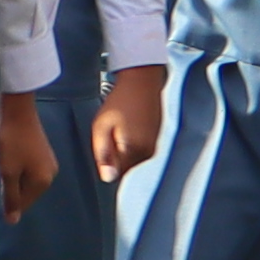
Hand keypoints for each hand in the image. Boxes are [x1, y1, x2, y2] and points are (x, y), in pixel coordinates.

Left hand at [0, 86, 57, 220]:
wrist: (17, 108)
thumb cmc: (11, 141)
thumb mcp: (7, 171)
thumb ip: (11, 197)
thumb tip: (13, 222)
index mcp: (43, 181)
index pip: (24, 203)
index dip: (7, 201)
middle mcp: (50, 174)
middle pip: (27, 192)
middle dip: (11, 189)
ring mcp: (47, 161)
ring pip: (26, 180)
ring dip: (13, 178)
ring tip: (0, 167)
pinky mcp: (42, 151)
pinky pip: (28, 169)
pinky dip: (17, 168)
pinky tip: (7, 159)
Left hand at [90, 64, 163, 182]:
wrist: (142, 81)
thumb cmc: (119, 101)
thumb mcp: (102, 127)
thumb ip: (103, 154)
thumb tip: (107, 179)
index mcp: (135, 151)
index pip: (116, 173)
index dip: (105, 161)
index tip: (103, 142)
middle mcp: (148, 152)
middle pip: (124, 167)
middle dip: (114, 155)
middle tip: (110, 131)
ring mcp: (155, 145)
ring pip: (132, 158)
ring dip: (122, 148)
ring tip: (121, 125)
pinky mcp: (156, 138)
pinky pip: (139, 148)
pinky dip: (131, 141)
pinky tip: (128, 123)